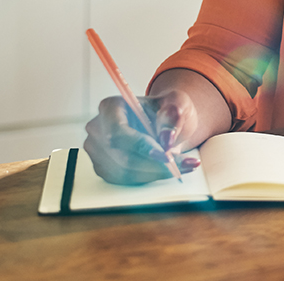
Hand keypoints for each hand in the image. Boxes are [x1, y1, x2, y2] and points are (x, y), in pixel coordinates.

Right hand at [83, 89, 201, 184]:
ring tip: (184, 165)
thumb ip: (172, 116)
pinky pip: (127, 180)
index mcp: (110, 107)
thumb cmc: (166, 110)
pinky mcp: (104, 168)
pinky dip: (150, 176)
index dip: (141, 147)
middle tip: (186, 164)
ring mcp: (97, 151)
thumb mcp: (177, 104)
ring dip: (157, 173)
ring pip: (126, 172)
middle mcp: (98, 129)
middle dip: (156, 164)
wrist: (163, 122)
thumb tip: (166, 138)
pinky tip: (167, 169)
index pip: (118, 132)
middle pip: (122, 157)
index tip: (166, 157)